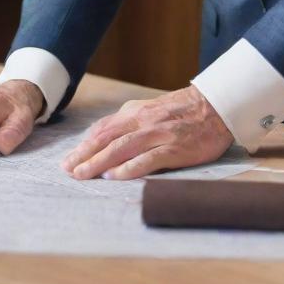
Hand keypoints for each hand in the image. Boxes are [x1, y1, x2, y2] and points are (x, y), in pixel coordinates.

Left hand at [60, 85, 233, 180]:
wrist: (215, 106)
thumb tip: (108, 136)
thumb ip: (132, 121)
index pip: (104, 128)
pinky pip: (147, 159)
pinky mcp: (174, 148)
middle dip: (85, 155)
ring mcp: (158, 134)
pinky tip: (115, 177)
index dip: (85, 144)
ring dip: (99, 162)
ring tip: (83, 175)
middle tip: (68, 170)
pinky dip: (129, 168)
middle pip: (107, 138)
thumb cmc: (183, 110)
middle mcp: (143, 121)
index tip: (70, 159)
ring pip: (122, 148)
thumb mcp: (152, 108)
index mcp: (136, 112)